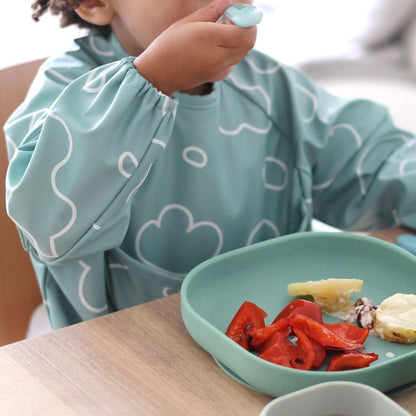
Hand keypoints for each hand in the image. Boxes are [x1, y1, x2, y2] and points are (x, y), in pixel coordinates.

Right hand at [134, 0, 256, 95]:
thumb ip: (211, 12)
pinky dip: (233, 53)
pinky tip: (218, 47)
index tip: (237, 11)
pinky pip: (233, 62)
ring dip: (240, 40)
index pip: (245, 31)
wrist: (160, 74)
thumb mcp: (187, 22)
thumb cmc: (169, 45)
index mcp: (211, 38)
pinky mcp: (217, 76)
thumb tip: (227, 2)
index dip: (247, 19)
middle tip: (231, 20)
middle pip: (249, 42)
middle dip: (246, 28)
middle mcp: (219, 55)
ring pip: (243, 52)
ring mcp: (219, 68)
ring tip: (223, 32)